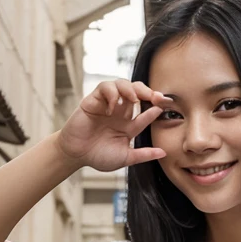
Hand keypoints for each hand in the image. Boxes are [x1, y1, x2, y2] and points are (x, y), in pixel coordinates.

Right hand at [57, 78, 171, 171]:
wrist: (76, 155)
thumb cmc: (98, 156)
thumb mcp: (125, 158)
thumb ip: (143, 155)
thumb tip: (164, 153)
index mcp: (128, 125)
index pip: (146, 112)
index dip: (155, 108)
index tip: (164, 106)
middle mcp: (120, 112)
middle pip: (137, 92)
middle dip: (147, 91)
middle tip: (155, 96)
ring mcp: (107, 104)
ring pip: (122, 84)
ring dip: (130, 89)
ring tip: (134, 99)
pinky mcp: (94, 100)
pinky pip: (105, 87)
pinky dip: (112, 94)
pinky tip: (112, 107)